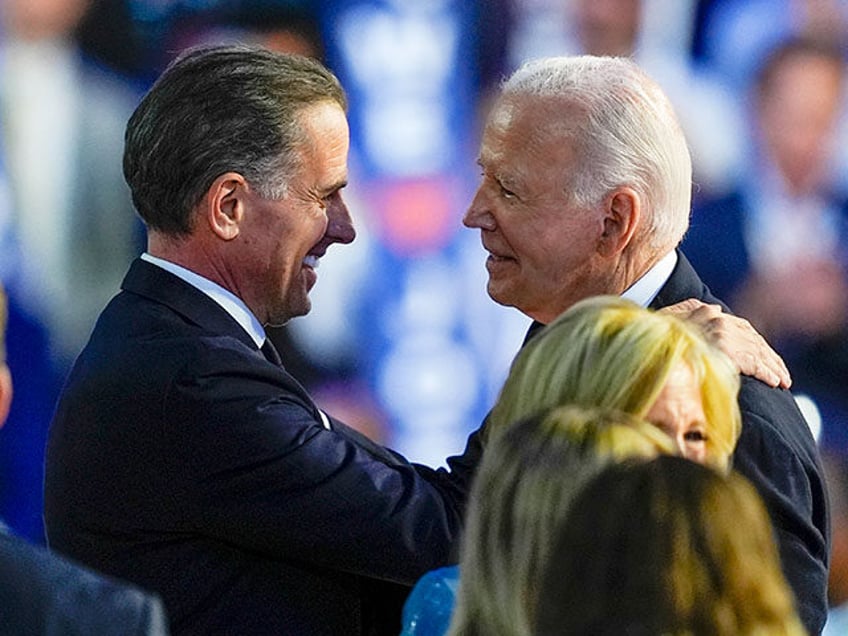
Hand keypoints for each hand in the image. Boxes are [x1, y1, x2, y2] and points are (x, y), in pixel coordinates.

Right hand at [659, 298, 790, 388]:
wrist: (645, 345)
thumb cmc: (651, 338)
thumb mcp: (664, 322)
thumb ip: (683, 317)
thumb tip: (709, 314)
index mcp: (702, 310)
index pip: (736, 325)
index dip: (752, 341)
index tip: (763, 354)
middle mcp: (715, 318)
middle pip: (751, 337)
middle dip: (768, 355)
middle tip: (780, 372)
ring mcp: (722, 332)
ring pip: (756, 350)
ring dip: (773, 367)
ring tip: (783, 380)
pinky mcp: (728, 349)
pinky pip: (755, 362)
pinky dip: (768, 372)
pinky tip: (776, 382)